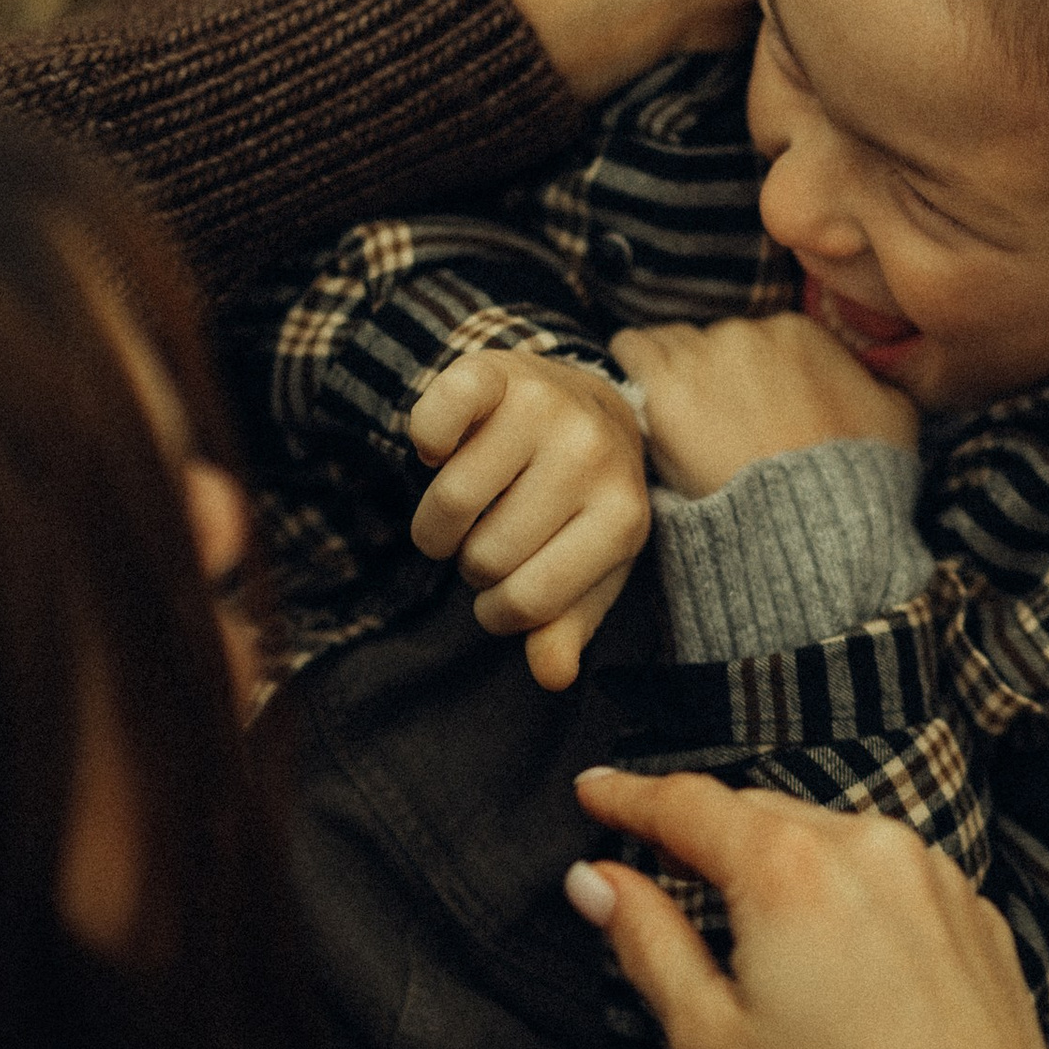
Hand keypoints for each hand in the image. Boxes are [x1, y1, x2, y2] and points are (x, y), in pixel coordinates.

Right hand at [408, 348, 652, 687]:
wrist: (587, 403)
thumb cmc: (582, 503)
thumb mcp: (589, 567)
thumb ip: (568, 624)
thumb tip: (553, 675)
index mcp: (625, 516)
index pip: (529, 601)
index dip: (496, 612)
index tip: (499, 595)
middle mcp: (592, 455)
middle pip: (484, 556)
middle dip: (470, 560)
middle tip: (489, 536)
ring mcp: (545, 407)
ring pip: (450, 502)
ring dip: (437, 520)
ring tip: (464, 508)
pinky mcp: (495, 373)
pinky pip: (430, 423)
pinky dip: (423, 443)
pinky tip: (445, 449)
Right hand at [565, 768, 1048, 1048]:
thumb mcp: (712, 1037)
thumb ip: (647, 941)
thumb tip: (594, 881)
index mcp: (790, 870)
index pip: (687, 803)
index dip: (629, 795)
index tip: (595, 792)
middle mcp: (869, 845)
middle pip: (759, 810)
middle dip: (703, 827)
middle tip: (654, 855)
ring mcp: (932, 872)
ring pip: (829, 834)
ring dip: (779, 856)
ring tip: (745, 915)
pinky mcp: (973, 907)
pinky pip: (889, 871)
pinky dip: (845, 887)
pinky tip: (833, 949)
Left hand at [611, 311, 918, 498]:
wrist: (814, 526)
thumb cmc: (855, 481)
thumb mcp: (896, 418)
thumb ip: (878, 382)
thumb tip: (874, 377)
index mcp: (800, 332)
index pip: (755, 338)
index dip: (747, 377)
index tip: (747, 412)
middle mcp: (750, 331)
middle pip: (710, 340)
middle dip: (710, 377)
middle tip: (713, 427)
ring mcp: (705, 354)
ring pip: (667, 344)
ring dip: (669, 376)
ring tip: (678, 423)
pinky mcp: (664, 383)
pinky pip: (629, 351)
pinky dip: (633, 373)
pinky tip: (643, 405)